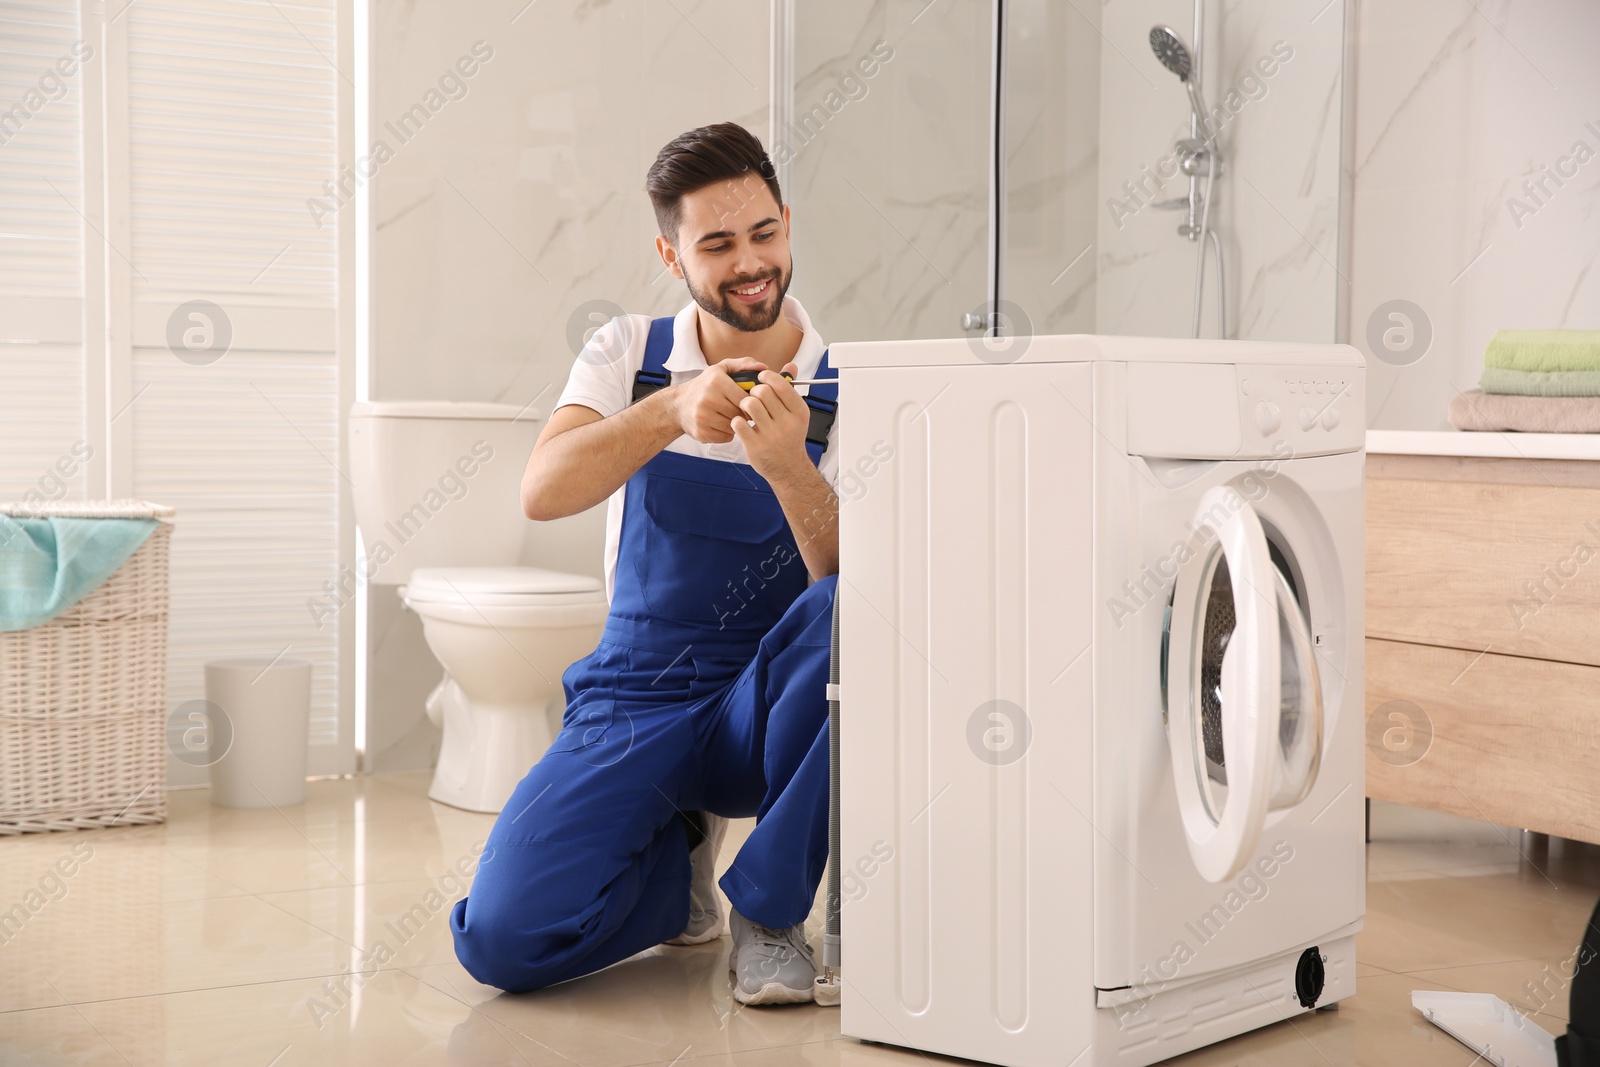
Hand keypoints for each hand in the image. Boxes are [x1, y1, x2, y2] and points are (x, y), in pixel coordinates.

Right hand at [672, 358, 768, 443]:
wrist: (678, 404)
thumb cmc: (705, 385)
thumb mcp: (722, 369)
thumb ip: (744, 365)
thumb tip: (764, 368)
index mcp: (716, 381)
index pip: (745, 398)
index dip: (750, 402)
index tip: (747, 402)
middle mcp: (708, 398)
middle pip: (740, 413)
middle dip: (742, 413)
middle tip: (739, 410)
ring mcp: (703, 417)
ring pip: (734, 426)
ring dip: (735, 424)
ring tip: (729, 416)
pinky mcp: (701, 432)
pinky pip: (725, 437)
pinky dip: (727, 433)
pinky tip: (720, 424)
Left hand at [730, 362, 808, 481]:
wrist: (788, 468)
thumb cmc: (790, 438)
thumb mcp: (796, 414)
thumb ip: (791, 390)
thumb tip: (791, 366)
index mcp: (799, 412)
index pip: (781, 384)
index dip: (767, 376)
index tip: (761, 377)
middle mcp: (787, 423)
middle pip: (762, 392)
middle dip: (754, 390)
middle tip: (753, 396)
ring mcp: (771, 435)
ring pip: (749, 404)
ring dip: (744, 403)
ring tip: (746, 409)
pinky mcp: (755, 445)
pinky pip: (738, 422)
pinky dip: (737, 420)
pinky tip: (742, 423)